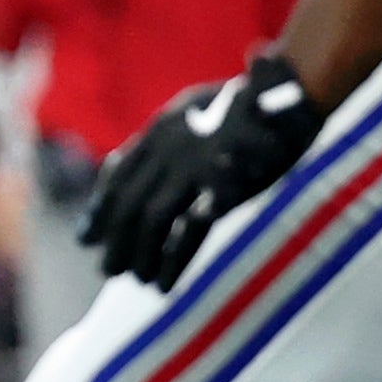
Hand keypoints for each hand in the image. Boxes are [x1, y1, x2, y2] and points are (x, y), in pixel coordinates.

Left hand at [79, 49, 327, 287]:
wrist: (295, 97)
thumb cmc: (254, 105)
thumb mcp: (199, 110)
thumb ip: (169, 140)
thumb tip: (132, 169)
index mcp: (164, 128)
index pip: (119, 174)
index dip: (100, 209)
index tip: (86, 237)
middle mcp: (171, 147)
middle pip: (129, 201)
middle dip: (115, 238)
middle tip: (108, 269)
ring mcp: (195, 167)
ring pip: (151, 220)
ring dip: (138, 254)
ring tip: (135, 279)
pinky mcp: (224, 188)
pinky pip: (189, 234)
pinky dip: (172, 262)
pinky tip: (163, 284)